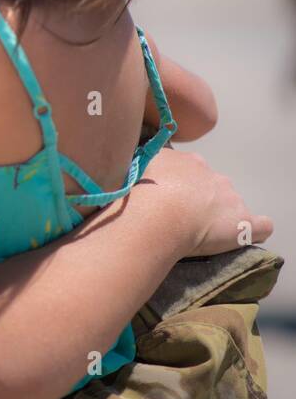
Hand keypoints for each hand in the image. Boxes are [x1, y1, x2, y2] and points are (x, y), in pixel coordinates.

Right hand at [140, 148, 272, 256]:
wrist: (158, 213)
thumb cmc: (140, 192)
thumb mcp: (136, 168)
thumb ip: (147, 168)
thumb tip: (145, 172)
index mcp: (188, 162)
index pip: (191, 170)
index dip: (181, 185)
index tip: (168, 198)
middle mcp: (213, 175)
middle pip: (213, 186)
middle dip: (202, 199)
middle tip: (181, 216)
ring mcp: (231, 199)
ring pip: (231, 204)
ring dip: (220, 214)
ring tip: (200, 233)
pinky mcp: (244, 223)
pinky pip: (262, 225)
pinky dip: (255, 229)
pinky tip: (243, 236)